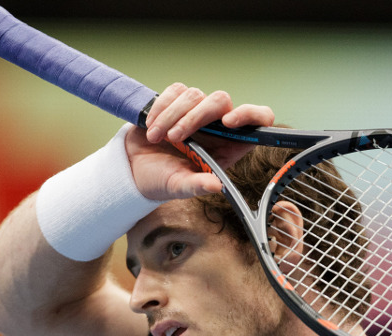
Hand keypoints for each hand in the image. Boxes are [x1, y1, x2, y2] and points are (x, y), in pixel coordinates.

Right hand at [125, 83, 274, 199]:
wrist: (134, 169)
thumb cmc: (163, 180)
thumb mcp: (180, 187)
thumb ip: (198, 185)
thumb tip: (216, 186)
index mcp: (229, 145)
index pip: (258, 120)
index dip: (251, 115)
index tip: (229, 121)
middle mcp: (217, 124)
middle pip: (221, 100)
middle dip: (195, 117)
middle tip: (174, 139)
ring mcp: (197, 110)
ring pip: (194, 95)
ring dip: (172, 116)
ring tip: (157, 138)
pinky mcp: (177, 100)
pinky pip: (175, 91)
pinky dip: (160, 108)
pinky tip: (151, 126)